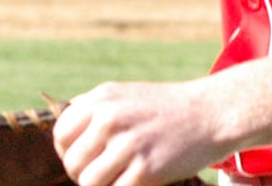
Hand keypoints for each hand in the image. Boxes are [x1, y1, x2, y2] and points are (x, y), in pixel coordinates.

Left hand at [54, 81, 222, 185]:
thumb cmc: (162, 108)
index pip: (61, 136)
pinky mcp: (147, 169)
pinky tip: (132, 184)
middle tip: (98, 176)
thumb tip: (63, 136)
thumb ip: (91, 110)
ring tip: (113, 182)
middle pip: (72, 162)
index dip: (67, 153)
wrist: (210, 114)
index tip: (83, 160)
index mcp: (99, 100)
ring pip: (88, 181)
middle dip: (81, 174)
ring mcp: (128, 144)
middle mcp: (109, 119)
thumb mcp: (121, 95)